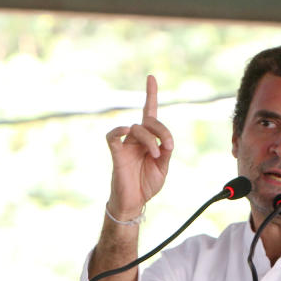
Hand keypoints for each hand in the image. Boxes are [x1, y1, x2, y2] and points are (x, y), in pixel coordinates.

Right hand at [105, 75, 173, 217]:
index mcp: (149, 140)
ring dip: (150, 140)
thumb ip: (165, 152)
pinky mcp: (116, 153)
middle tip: (168, 147)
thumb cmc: (147, 184)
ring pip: (137, 128)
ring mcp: (125, 145)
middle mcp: (136, 139)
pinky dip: (118, 130)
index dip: (150, 95)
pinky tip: (126, 131)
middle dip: (162, 131)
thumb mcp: (163, 168)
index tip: (151, 77)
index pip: (149, 113)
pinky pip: (112, 136)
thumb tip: (166, 141)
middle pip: (148, 121)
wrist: (134, 203)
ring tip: (157, 156)